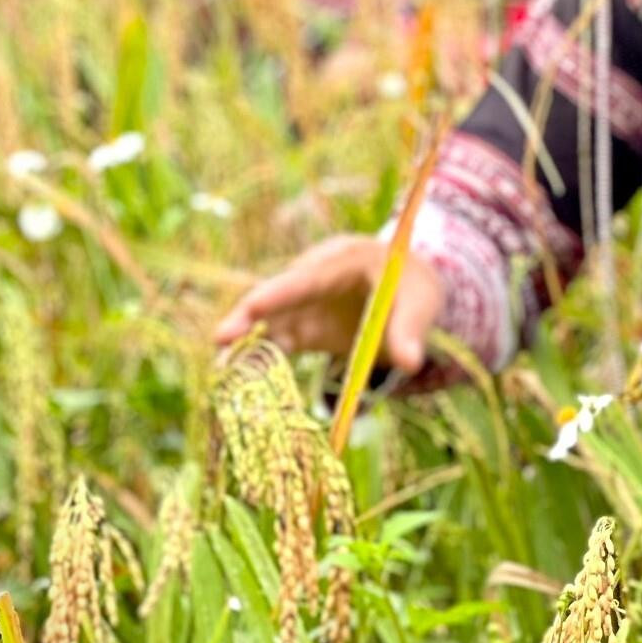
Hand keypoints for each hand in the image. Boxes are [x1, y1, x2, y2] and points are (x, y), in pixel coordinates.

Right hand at [213, 234, 442, 373]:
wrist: (407, 286)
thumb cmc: (413, 285)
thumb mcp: (421, 301)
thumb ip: (411, 329)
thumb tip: (409, 364)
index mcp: (342, 260)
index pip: (307, 277)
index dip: (280, 294)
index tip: (254, 308)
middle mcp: (313, 278)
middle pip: (275, 297)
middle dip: (247, 317)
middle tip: (220, 340)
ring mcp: (303, 303)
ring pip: (268, 323)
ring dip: (246, 345)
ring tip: (223, 372)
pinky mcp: (302, 326)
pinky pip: (277, 343)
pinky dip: (260, 361)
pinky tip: (240, 382)